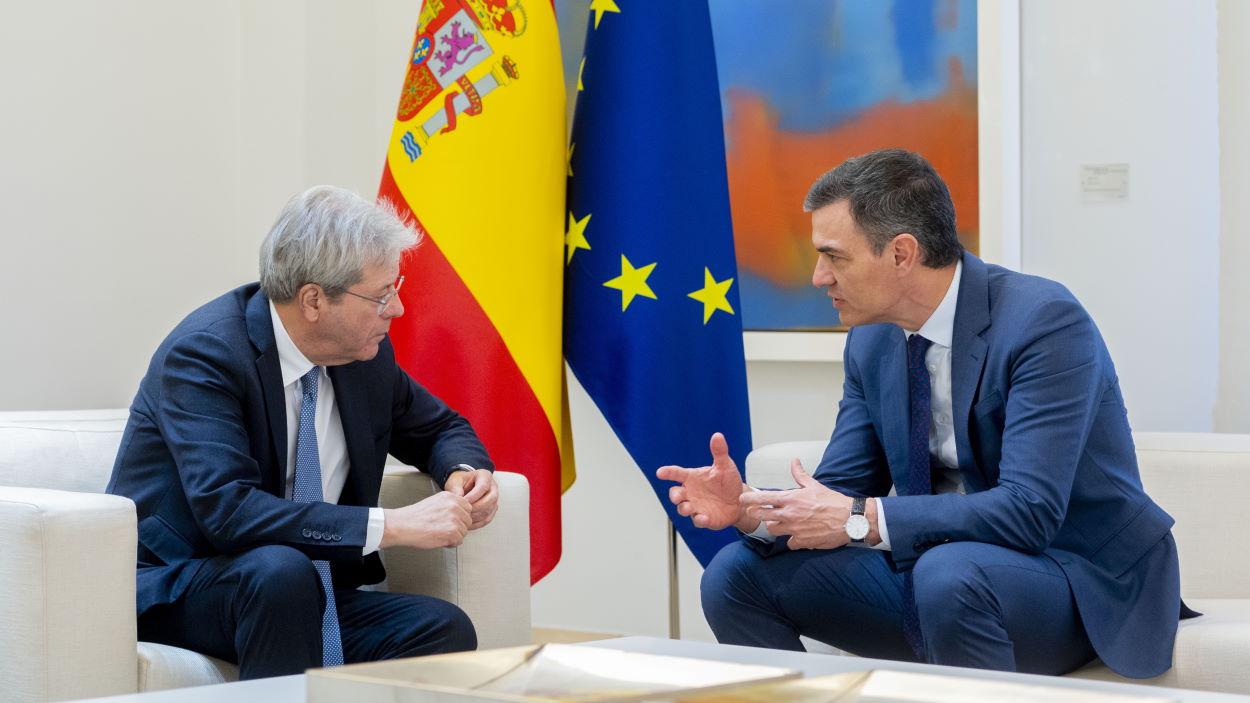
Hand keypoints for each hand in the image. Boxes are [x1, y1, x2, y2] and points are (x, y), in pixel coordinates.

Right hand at [380, 491, 471, 548]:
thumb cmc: (415, 516)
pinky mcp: (452, 532)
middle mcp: (454, 506)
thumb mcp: (435, 502)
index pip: (467, 507)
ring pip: (464, 532)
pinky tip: (440, 539)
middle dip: (458, 527)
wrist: (403, 525)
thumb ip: (449, 505)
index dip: (460, 517)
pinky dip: (450, 543)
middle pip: (467, 520)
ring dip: (454, 536)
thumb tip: (460, 513)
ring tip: (440, 534)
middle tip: (445, 529)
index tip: (453, 521)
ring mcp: (454, 519)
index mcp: (450, 497)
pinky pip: (459, 541)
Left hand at [444, 469, 498, 528]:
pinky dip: (477, 523)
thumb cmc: (459, 482)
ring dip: (476, 516)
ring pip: (490, 510)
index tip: (463, 502)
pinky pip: (487, 519)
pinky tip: (467, 523)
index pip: (483, 486)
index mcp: (485, 476)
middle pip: (491, 499)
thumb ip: (456, 488)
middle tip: (465, 511)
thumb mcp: (455, 481)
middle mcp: (493, 487)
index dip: (473, 496)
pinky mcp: (491, 510)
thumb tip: (459, 498)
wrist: (462, 486)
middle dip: (477, 507)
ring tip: (464, 517)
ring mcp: (494, 499)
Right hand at [656, 433, 751, 530]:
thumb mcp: (725, 466)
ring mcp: (696, 506)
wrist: (740, 501)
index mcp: (692, 477)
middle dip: (674, 496)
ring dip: (684, 508)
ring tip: (690, 507)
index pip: (676, 473)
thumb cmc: (728, 482)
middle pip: (675, 494)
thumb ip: (719, 452)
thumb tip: (717, 435)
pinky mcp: (704, 518)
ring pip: (683, 508)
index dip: (668, 472)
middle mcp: (691, 492)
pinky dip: (700, 520)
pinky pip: (698, 520)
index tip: (660, 472)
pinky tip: (705, 518)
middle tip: (677, 496)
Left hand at [738, 459, 852, 549]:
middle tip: (755, 511)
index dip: (750, 498)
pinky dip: (791, 539)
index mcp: (791, 499)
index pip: (764, 498)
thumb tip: (794, 461)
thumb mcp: (814, 485)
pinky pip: (789, 542)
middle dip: (757, 513)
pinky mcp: (802, 542)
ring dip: (775, 526)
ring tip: (780, 522)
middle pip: (762, 516)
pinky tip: (797, 535)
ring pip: (773, 530)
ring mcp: (794, 529)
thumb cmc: (832, 502)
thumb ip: (800, 474)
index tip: (742, 499)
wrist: (849, 520)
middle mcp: (790, 515)